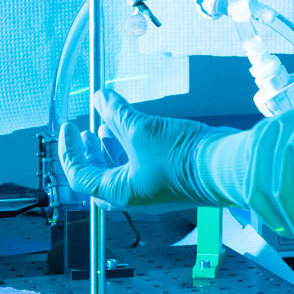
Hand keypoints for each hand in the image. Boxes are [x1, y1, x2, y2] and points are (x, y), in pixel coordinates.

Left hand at [58, 89, 232, 207]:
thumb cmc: (183, 157)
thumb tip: (100, 98)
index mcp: (120, 192)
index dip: (70, 151)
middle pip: (99, 175)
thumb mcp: (142, 130)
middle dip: (89, 152)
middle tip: (84, 132)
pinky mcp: (167, 178)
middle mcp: (134, 195)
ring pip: (120, 169)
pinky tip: (134, 127)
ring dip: (111, 146)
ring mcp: (152, 188)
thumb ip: (116, 113)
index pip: (80, 175)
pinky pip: (139, 163)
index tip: (68, 129)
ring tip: (107, 124)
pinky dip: (130, 146)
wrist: (225, 165)